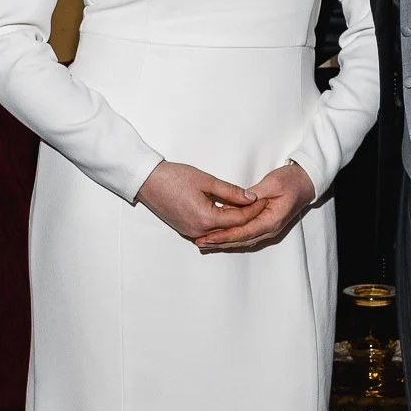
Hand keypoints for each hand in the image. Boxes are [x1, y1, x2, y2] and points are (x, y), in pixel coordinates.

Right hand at [137, 161, 257, 241]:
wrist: (147, 181)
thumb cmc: (174, 177)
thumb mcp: (206, 180)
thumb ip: (230, 191)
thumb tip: (250, 197)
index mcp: (205, 219)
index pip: (238, 220)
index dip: (253, 210)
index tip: (264, 200)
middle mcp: (198, 231)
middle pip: (231, 228)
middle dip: (247, 217)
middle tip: (260, 205)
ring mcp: (191, 232)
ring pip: (220, 231)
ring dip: (234, 221)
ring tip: (248, 208)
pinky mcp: (186, 230)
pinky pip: (209, 230)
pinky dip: (221, 224)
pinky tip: (229, 214)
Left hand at [196, 162, 315, 253]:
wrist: (306, 182)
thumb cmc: (291, 181)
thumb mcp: (273, 183)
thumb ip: (255, 194)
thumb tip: (240, 201)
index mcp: (272, 220)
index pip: (244, 232)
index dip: (225, 235)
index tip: (209, 237)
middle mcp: (270, 229)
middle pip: (241, 240)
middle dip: (220, 242)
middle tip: (200, 243)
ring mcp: (268, 229)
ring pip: (242, 240)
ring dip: (224, 242)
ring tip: (205, 243)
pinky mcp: (264, 225)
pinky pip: (246, 235)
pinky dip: (232, 237)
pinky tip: (219, 237)